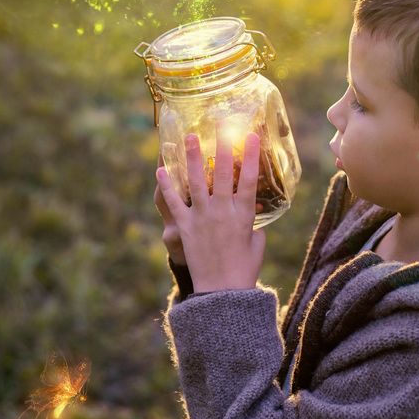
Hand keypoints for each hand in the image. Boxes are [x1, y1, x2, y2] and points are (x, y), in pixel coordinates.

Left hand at [155, 130, 265, 292]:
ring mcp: (202, 218)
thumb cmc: (244, 271)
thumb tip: (249, 221)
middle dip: (221, 146)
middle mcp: (222, 211)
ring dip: (192, 157)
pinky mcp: (185, 228)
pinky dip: (166, 186)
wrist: (222, 293)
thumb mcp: (257, 246)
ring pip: (196, 181)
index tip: (251, 135)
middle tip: (218, 125)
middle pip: (222, 173)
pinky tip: (161, 170)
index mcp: (244, 215)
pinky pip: (174, 203)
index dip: (251, 156)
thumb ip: (253, 228)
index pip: (249, 179)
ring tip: (188, 137)